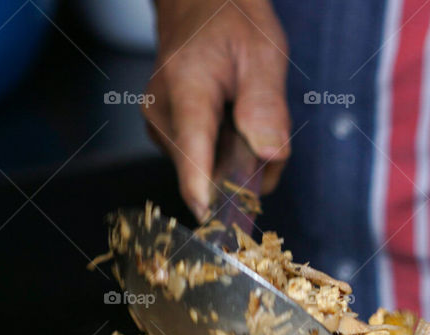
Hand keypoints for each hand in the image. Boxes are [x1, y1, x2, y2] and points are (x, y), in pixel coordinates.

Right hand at [144, 0, 290, 220]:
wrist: (196, 2)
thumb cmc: (230, 20)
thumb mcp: (263, 52)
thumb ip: (266, 106)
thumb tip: (270, 156)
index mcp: (186, 87)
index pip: (191, 150)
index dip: (202, 190)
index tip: (210, 218)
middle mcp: (163, 113)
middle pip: (206, 172)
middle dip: (245, 171)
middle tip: (266, 138)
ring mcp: (159, 128)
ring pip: (206, 173)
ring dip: (237, 163)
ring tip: (246, 122)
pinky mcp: (164, 136)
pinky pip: (202, 164)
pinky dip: (224, 156)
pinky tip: (230, 126)